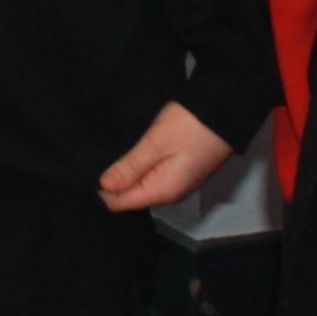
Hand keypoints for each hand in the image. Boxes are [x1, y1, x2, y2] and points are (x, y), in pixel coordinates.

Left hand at [98, 100, 234, 211]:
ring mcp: (177, 182)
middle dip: (114, 181)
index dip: (103, 189)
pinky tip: (132, 151)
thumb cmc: (190, 126)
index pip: (120, 203)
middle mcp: (170, 193)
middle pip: (130, 196)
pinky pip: (152, 176)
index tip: (91, 168)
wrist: (225, 111)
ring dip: (127, 172)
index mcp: (163, 191)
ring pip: (141, 185)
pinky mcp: (181, 170)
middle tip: (99, 155)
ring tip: (113, 150)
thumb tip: (105, 187)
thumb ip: (130, 167)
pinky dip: (140, 166)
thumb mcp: (155, 143)